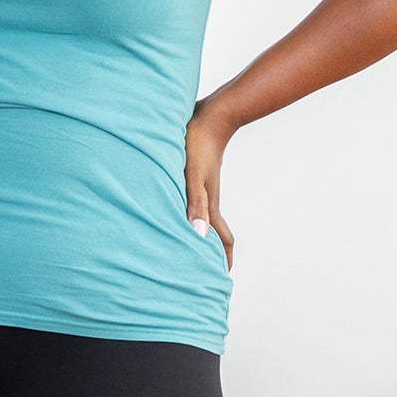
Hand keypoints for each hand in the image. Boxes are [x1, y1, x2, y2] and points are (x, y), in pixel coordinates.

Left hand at [185, 101, 235, 269]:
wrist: (209, 115)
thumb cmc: (197, 143)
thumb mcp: (192, 176)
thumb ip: (194, 204)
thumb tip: (199, 236)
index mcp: (209, 206)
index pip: (221, 240)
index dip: (222, 261)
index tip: (219, 281)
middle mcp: (207, 201)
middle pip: (215, 234)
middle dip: (212, 255)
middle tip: (202, 272)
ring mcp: (202, 189)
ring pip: (203, 220)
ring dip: (199, 236)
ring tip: (187, 249)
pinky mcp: (194, 178)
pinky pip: (193, 204)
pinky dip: (188, 216)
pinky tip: (174, 214)